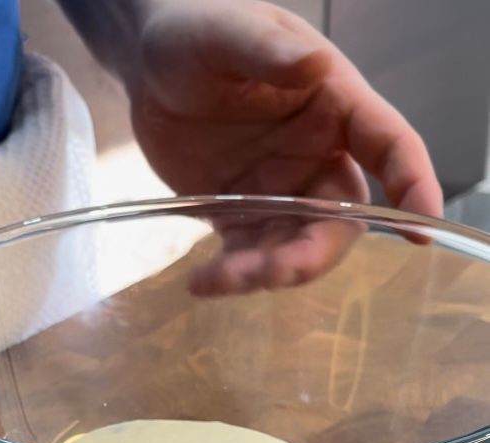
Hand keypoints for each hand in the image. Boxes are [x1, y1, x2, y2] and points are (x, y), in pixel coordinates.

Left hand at [126, 0, 443, 293]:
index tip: (420, 229)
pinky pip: (247, 254)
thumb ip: (268, 51)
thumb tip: (312, 65)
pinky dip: (230, 276)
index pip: (391, 147)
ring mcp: (279, 189)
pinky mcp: (239, 213)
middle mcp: (316, 154)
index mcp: (335, 105)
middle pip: (340, 219)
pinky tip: (200, 282)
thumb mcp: (229, 32)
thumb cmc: (197, 33)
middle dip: (313, 253)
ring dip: (266, 272)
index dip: (412, 186)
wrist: (149, 66)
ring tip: (218, 279)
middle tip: (272, 271)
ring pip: (293, 246)